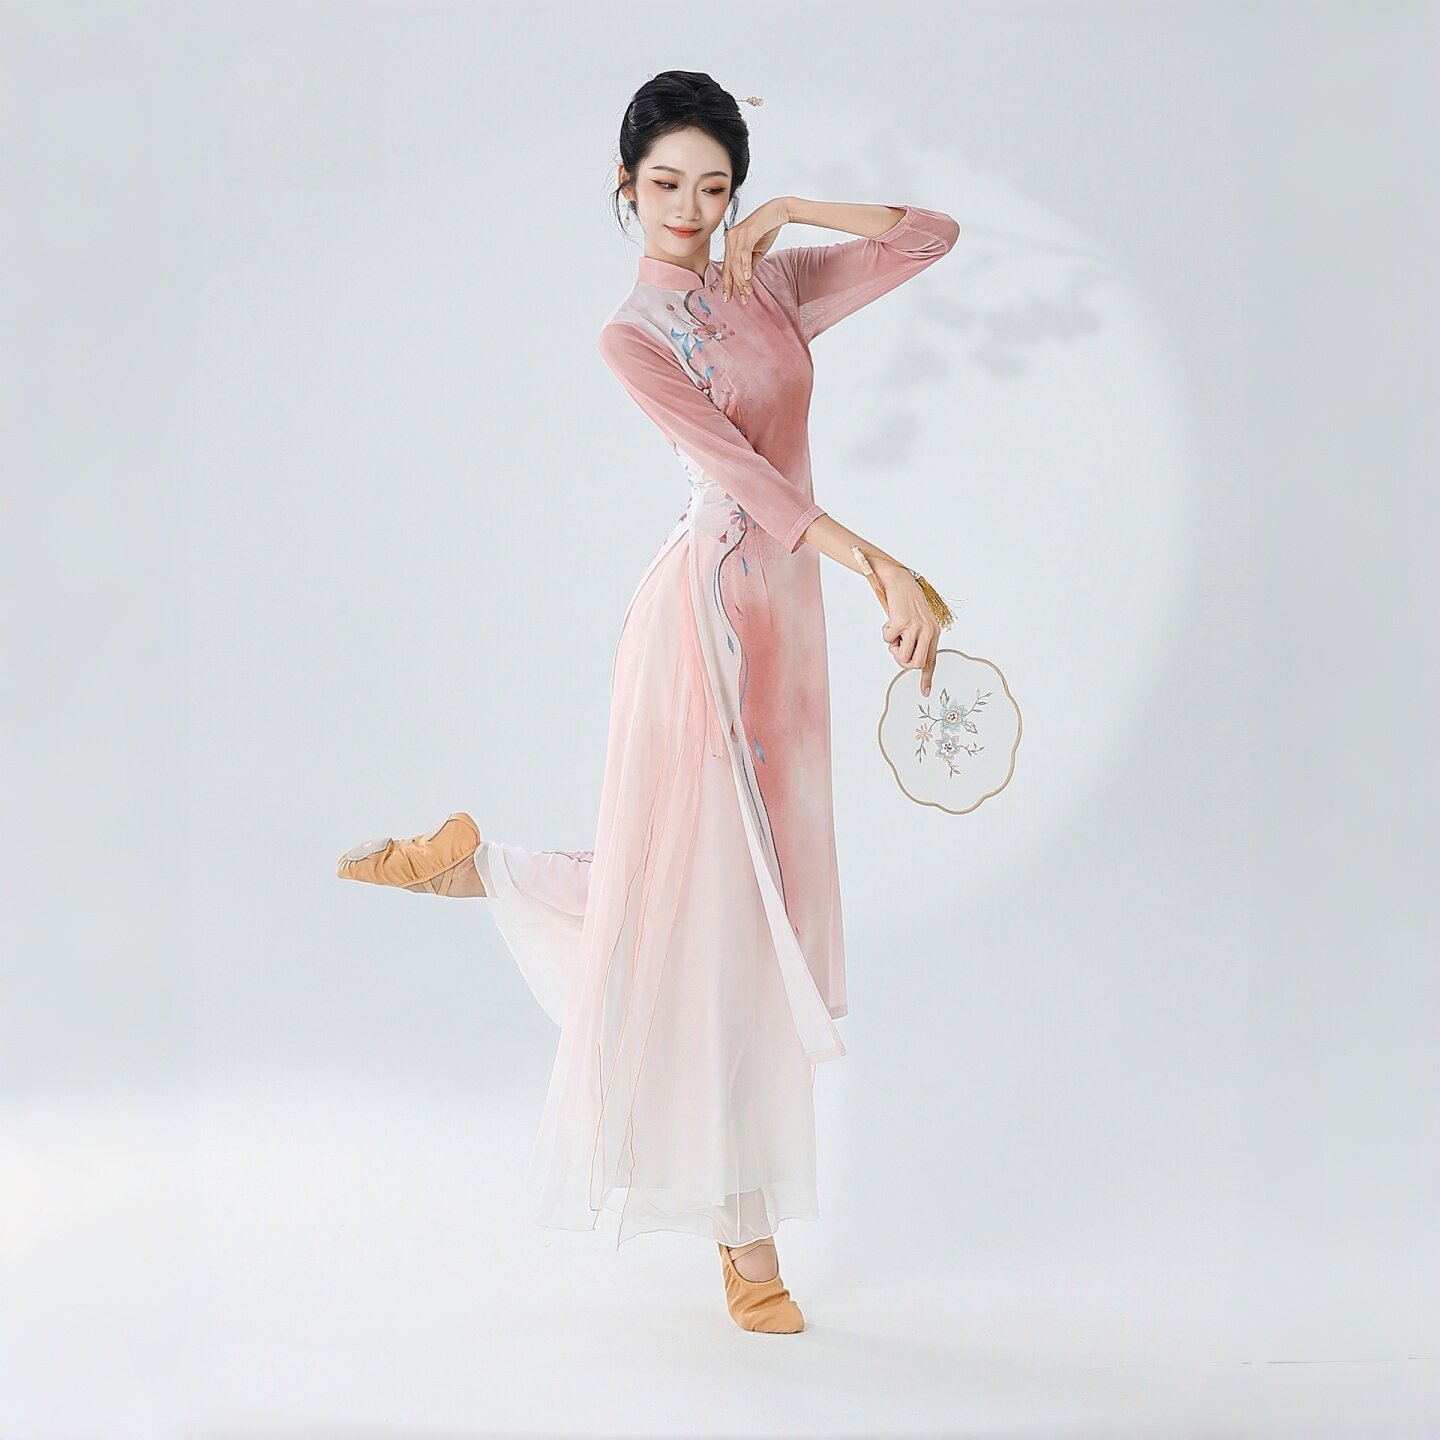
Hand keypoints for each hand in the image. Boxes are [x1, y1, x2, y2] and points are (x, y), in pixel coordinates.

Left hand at [722, 198, 790, 302]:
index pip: (727, 268)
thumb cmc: (767, 229)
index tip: (729, 299)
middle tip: (745, 298)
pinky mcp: (746, 233)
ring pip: (736, 263)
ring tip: (748, 292)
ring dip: (742, 280)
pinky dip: (746, 266)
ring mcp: (736, 235)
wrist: (778, 211)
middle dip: (736, 286)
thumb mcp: (757, 252)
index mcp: (730, 243)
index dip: (728, 285)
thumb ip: (750, 265)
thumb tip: (746, 281)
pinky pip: (743, 254)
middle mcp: (730, 238)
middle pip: (730, 268)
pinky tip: (748, 278)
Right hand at [872, 558, 938, 697]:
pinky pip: (889, 640)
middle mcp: (928, 631)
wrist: (900, 581)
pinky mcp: (902, 622)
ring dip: (893, 647)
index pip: (932, 660)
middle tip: (897, 649)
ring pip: (902, 656)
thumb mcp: (918, 621)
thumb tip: (908, 659)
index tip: (925, 692)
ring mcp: (916, 627)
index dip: (927, 678)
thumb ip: (917, 639)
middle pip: (916, 664)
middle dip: (902, 661)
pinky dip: (885, 633)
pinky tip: (890, 620)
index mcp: (934, 632)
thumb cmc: (906, 601)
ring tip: (894, 633)